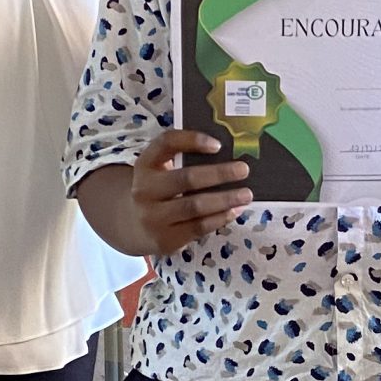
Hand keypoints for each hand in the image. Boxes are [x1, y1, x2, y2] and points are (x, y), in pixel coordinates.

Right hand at [130, 128, 251, 255]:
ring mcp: (153, 217)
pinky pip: (198, 227)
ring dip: (225, 200)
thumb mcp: (160, 168)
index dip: (192, 140)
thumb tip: (226, 151)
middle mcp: (144, 190)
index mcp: (145, 164)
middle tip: (244, 169)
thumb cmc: (158, 189)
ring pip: (195, 206)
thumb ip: (182, 157)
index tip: (218, 144)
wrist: (134, 224)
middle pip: (186, 178)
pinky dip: (219, 218)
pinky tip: (234, 211)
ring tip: (246, 194)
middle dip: (219, 174)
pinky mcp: (165, 239)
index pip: (166, 144)